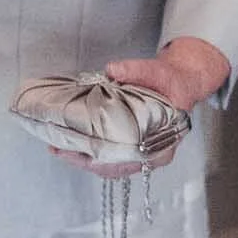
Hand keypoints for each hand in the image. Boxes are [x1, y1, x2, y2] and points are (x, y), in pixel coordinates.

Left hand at [51, 39, 230, 179]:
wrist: (179, 82)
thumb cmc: (172, 82)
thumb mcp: (158, 71)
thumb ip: (136, 70)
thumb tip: (113, 69)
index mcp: (163, 145)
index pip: (128, 161)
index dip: (102, 159)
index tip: (80, 152)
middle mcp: (152, 155)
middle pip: (113, 168)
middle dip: (84, 160)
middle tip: (58, 148)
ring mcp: (141, 155)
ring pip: (108, 166)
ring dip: (83, 158)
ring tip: (58, 147)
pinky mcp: (131, 148)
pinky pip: (109, 157)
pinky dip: (90, 152)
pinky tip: (72, 143)